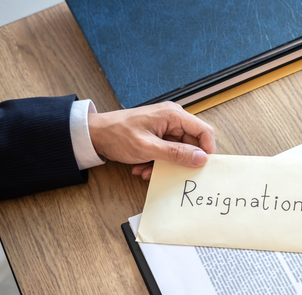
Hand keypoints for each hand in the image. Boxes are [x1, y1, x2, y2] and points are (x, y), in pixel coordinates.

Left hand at [88, 102, 215, 179]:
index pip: (204, 131)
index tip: (201, 167)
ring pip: (179, 151)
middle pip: (192, 144)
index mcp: (173, 115)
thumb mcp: (148, 148)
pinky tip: (142, 167)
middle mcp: (172, 119)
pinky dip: (157, 162)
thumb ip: (177, 154)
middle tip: (169, 172)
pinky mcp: (158, 136)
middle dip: (180, 161)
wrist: (94, 134)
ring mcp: (165, 128)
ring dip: (166, 164)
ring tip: (147, 170)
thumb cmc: (117, 135)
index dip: (207, 150)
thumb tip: (201, 159)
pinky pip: (167, 152)